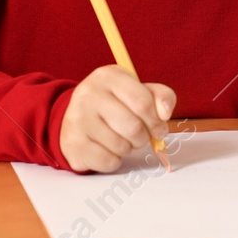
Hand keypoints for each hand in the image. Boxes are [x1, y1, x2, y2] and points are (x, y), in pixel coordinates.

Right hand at [58, 64, 175, 173]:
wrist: (76, 119)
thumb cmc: (115, 104)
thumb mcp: (139, 91)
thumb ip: (161, 97)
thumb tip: (164, 114)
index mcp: (108, 76)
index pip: (143, 102)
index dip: (157, 120)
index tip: (159, 127)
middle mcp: (89, 94)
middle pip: (134, 127)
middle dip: (144, 137)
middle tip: (140, 136)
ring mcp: (77, 119)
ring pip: (121, 146)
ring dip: (129, 148)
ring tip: (121, 139)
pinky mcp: (73, 144)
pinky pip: (108, 161)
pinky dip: (115, 160)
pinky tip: (108, 149)